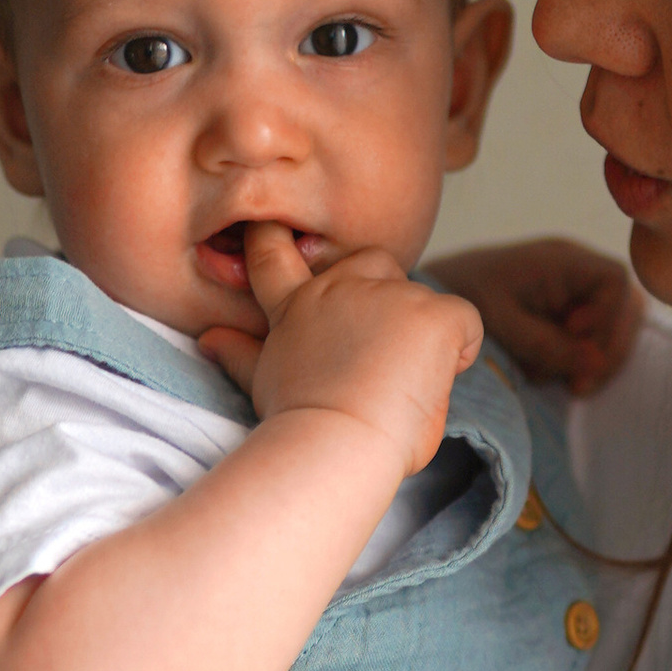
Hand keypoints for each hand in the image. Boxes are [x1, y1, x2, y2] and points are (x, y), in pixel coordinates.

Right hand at [198, 228, 482, 476]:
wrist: (333, 441)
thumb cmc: (299, 426)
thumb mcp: (261, 384)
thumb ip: (240, 354)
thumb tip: (206, 339)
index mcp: (296, 306)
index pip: (277, 254)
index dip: (277, 238)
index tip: (271, 228)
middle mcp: (341, 288)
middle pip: (370, 261)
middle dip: (381, 289)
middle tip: (381, 344)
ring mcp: (391, 295)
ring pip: (420, 296)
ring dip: (419, 330)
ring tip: (404, 381)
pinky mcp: (433, 314)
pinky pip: (465, 324)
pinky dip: (461, 352)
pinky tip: (438, 383)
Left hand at [431, 237, 639, 397]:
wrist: (431, 295)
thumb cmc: (463, 298)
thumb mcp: (504, 324)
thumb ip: (548, 344)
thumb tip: (595, 363)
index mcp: (562, 260)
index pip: (614, 282)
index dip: (607, 317)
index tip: (576, 341)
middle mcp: (573, 271)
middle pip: (622, 307)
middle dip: (606, 349)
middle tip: (579, 384)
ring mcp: (571, 292)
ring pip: (608, 327)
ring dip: (591, 359)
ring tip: (564, 383)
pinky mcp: (562, 312)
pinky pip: (587, 337)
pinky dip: (574, 359)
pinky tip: (548, 372)